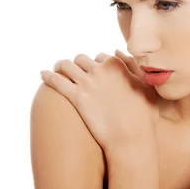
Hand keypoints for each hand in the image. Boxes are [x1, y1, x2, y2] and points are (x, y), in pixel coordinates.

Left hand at [40, 50, 158, 154]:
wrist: (131, 138)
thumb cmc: (143, 115)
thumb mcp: (146, 86)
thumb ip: (132, 65)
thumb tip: (117, 50)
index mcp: (117, 64)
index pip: (102, 56)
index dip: (98, 64)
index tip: (96, 71)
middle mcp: (100, 69)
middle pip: (82, 59)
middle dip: (78, 64)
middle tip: (74, 71)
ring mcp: (87, 83)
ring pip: (66, 65)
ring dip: (61, 66)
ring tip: (57, 69)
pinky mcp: (76, 98)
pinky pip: (56, 81)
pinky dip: (48, 76)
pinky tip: (43, 75)